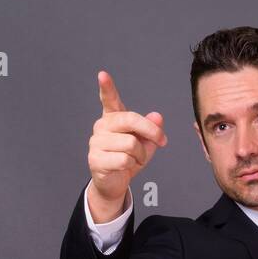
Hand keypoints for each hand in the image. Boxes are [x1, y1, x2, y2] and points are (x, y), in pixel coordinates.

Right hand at [87, 70, 167, 217]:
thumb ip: (152, 129)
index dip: (106, 88)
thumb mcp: (145, 143)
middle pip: (131, 120)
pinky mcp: (96, 159)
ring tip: (135, 160)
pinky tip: (126, 168)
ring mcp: (97, 142)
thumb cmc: (129, 159)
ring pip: (131, 144)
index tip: (103, 75)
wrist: (114, 183)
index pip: (109, 100)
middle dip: (151, 131)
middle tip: (162, 141)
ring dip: (140, 155)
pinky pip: (124, 160)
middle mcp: (102, 126)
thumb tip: (157, 117)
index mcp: (113, 118)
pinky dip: (132, 166)